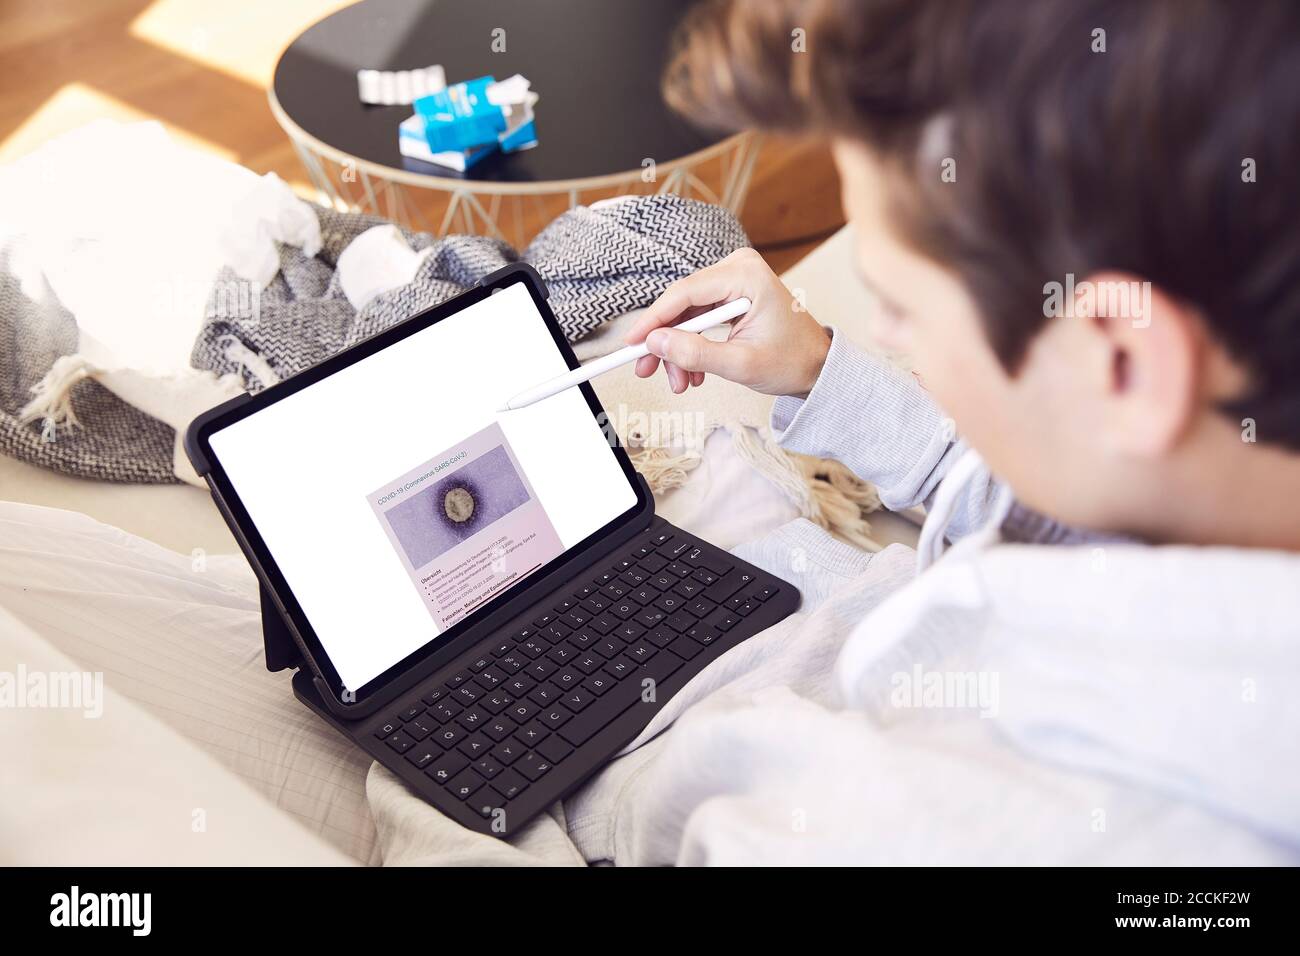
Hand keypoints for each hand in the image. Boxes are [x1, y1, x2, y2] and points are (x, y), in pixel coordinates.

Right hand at [625, 248, 831, 396]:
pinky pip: (698, 315)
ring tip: (681, 382)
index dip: (653, 320)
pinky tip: (694, 371)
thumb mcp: (741, 364)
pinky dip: (692, 343)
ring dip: (678, 348)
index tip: (630, 343)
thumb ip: (696, 353)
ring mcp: (736, 277)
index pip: (685, 294)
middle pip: (682, 303)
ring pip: (687, 312)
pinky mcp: (732, 291)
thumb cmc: (791, 362)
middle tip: (647, 371)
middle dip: (665, 341)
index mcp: (747, 276)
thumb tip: (655, 344)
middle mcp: (739, 267)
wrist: (817, 366)